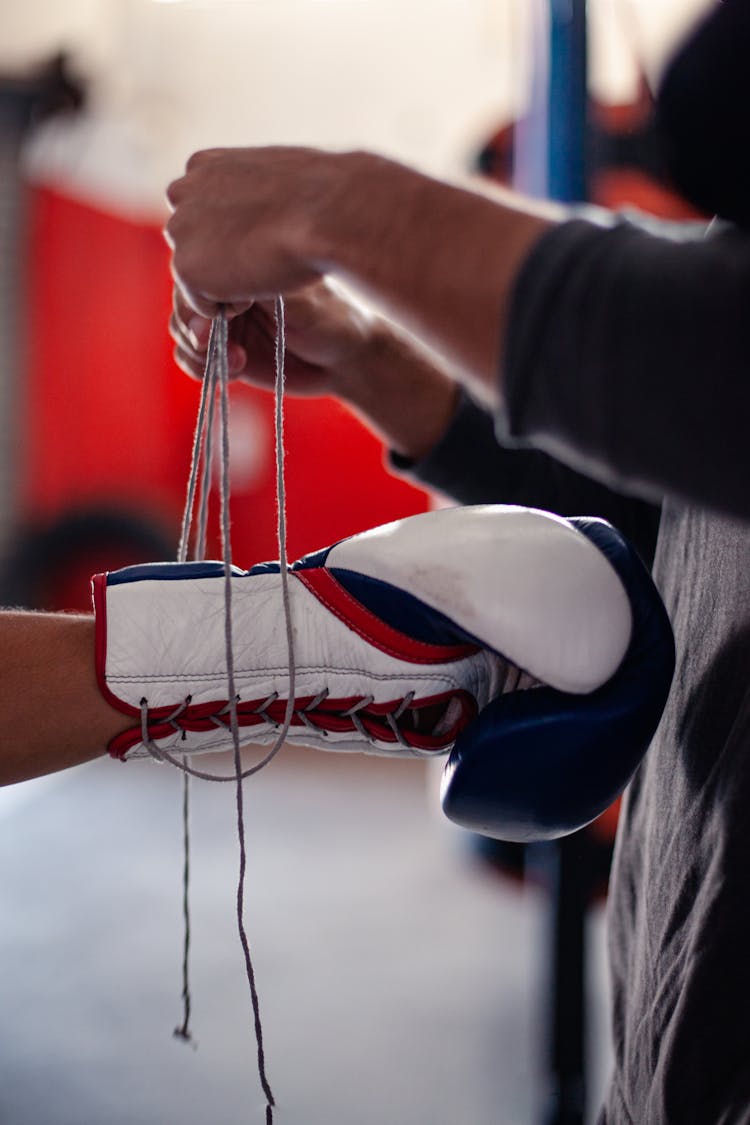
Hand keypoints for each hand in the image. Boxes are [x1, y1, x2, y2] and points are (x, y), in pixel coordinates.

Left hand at [165, 146, 353, 316]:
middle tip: (262, 257)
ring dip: (226, 280)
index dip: (231, 231)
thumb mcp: (277, 178)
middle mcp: (183, 192)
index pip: (201, 210)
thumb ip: (252, 191)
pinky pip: (201, 303)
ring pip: (196, 272)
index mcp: (204, 165)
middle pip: (192, 241)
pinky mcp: (187, 267)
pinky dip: (228, 305)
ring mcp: (181, 229)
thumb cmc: (317, 197)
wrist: (326, 212)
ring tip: (264, 268)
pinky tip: (258, 284)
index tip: (261, 236)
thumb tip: (263, 206)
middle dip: (221, 257)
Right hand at [170, 276, 459, 461]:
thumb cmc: (332, 318)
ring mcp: (225, 321)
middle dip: (191, 322)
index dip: (199, 292)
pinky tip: (233, 370)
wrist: (347, 360)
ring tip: (237, 360)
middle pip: (183, 299)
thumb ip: (257, 290)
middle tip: (210, 339)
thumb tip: (221, 282)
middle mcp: (230, 288)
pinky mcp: (225, 351)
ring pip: (182, 330)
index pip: (198, 268)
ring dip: (197, 348)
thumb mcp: (297, 300)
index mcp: (245, 262)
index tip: (228, 309)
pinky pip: (189, 358)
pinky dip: (199, 367)